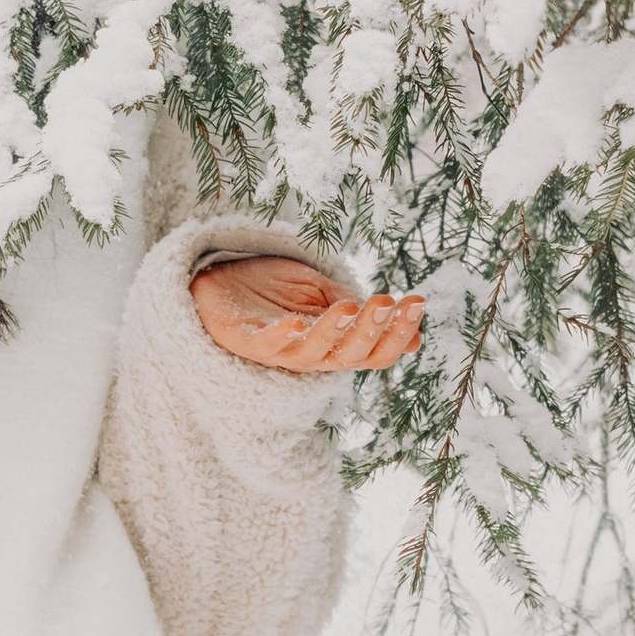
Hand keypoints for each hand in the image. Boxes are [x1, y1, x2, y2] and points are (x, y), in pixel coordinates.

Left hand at [190, 253, 422, 374]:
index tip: (417, 303)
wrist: (216, 280)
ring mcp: (278, 352)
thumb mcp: (321, 292)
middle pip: (350, 355)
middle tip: (388, 303)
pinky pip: (265, 345)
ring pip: (313, 354)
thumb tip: (415, 335)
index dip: (398, 331)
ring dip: (334, 333)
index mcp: (334, 345)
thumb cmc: (272, 290)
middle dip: (373, 330)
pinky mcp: (245, 341)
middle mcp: (311, 355)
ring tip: (350, 309)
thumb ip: (357, 310)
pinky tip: (296, 323)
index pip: (375, 349)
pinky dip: (280, 337)